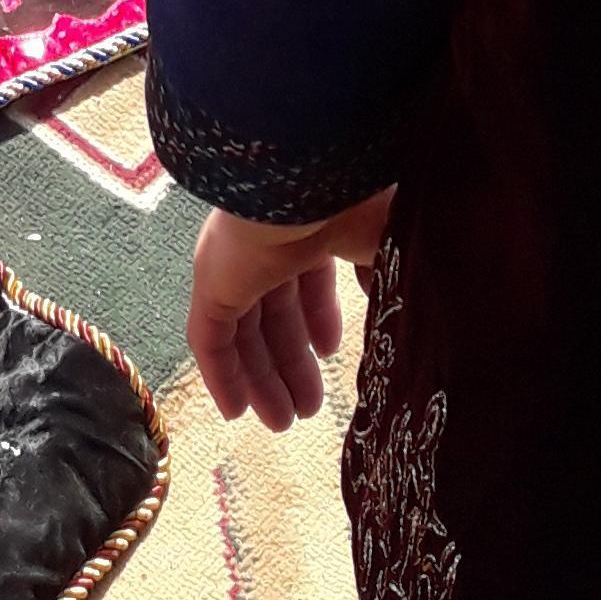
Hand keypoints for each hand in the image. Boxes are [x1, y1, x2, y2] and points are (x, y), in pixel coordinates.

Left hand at [187, 188, 394, 431]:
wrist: (313, 177)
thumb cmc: (360, 202)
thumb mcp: (390, 242)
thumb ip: (388, 276)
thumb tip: (391, 304)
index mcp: (310, 223)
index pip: (307, 278)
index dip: (318, 318)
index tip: (333, 352)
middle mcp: (268, 240)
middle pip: (274, 313)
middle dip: (291, 362)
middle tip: (308, 409)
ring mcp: (236, 261)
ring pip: (243, 331)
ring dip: (261, 379)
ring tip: (282, 422)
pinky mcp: (212, 281)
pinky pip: (209, 338)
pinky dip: (221, 376)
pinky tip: (235, 412)